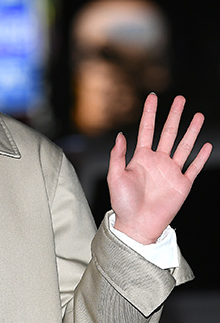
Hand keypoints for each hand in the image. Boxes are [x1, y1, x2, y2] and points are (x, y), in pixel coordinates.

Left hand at [108, 93, 212, 244]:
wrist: (136, 225)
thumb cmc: (122, 203)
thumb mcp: (115, 177)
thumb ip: (117, 156)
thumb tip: (120, 135)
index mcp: (140, 158)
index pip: (146, 130)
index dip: (149, 113)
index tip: (152, 97)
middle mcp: (157, 161)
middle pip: (168, 133)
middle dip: (174, 116)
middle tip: (180, 99)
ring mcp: (171, 172)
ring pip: (184, 146)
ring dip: (191, 131)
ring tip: (198, 115)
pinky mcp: (182, 184)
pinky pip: (193, 167)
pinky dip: (201, 156)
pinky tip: (207, 144)